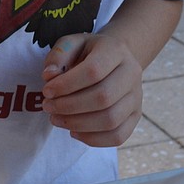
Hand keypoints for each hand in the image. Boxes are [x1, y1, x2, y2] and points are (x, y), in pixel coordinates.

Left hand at [40, 30, 142, 147]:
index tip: (47, 91)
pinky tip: (74, 131)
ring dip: (78, 124)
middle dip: (69, 106)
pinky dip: (92, 139)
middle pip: (103, 98)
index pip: (94, 70)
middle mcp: (132, 73)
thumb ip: (58, 56)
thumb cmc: (87, 53)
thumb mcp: (71, 44)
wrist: (114, 61)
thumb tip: (49, 76)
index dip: (67, 85)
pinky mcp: (136, 116)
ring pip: (111, 120)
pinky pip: (118, 136)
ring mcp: (136, 96)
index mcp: (116, 50)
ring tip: (56, 119)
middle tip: (48, 107)